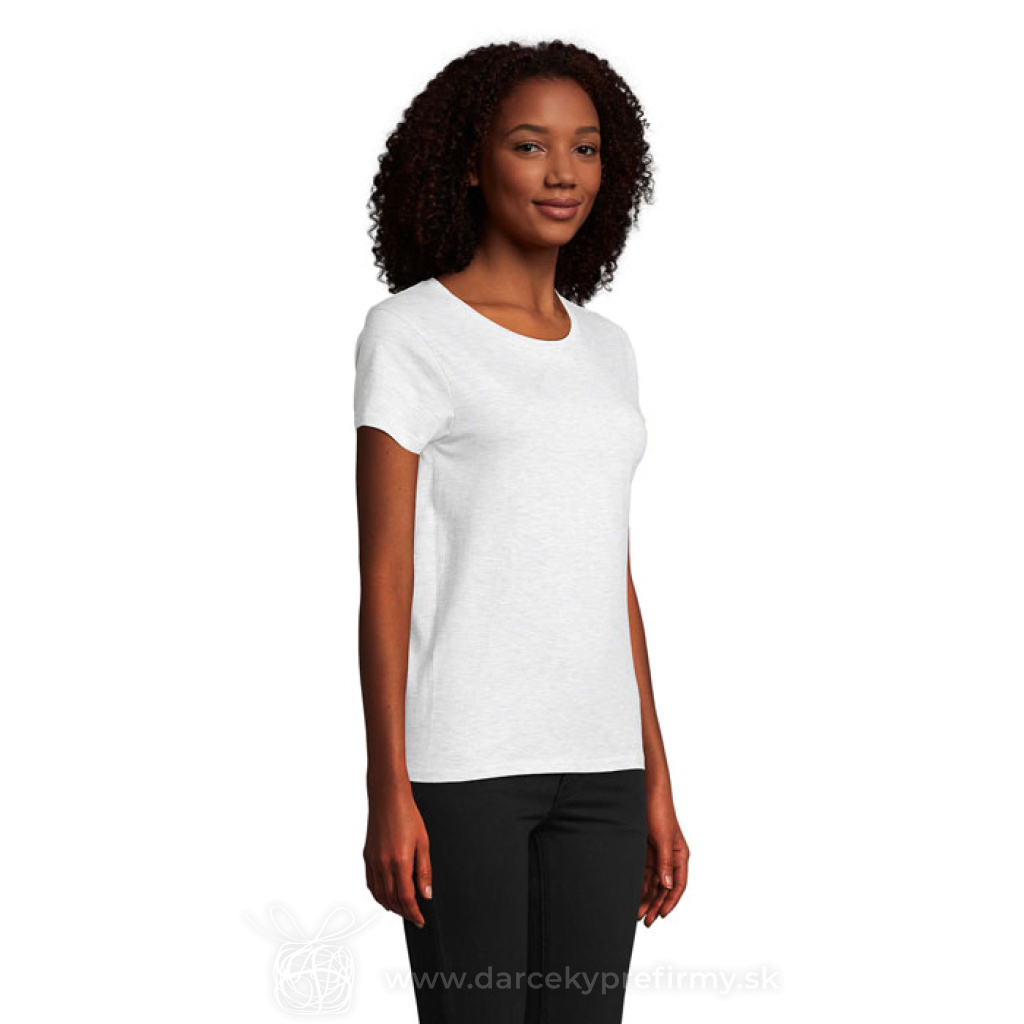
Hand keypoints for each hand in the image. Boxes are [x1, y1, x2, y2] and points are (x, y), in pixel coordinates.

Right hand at [363, 785, 432, 927]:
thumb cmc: (408, 816)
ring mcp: (373, 862)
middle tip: (415, 916)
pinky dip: (379, 895)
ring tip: (403, 909)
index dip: (414, 913)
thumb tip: (426, 895)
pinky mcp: (367, 857)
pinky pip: (371, 884)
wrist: (388, 798)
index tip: (421, 920)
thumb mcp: (423, 843)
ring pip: (380, 895)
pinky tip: (387, 896)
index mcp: (400, 862)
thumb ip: (424, 871)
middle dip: (404, 912)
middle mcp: (383, 865)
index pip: (406, 898)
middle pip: (392, 900)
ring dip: (391, 906)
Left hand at [638, 786, 688, 926]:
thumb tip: (666, 885)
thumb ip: (665, 862)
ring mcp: (657, 855)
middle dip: (655, 904)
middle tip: (644, 920)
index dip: (670, 902)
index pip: (677, 885)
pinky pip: (642, 873)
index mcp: (680, 855)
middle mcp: (669, 857)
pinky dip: (638, 885)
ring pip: (652, 882)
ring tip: (636, 913)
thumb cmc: (659, 810)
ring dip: (645, 897)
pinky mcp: (645, 850)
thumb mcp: (663, 838)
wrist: (646, 791)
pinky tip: (631, 895)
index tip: (660, 915)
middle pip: (663, 887)